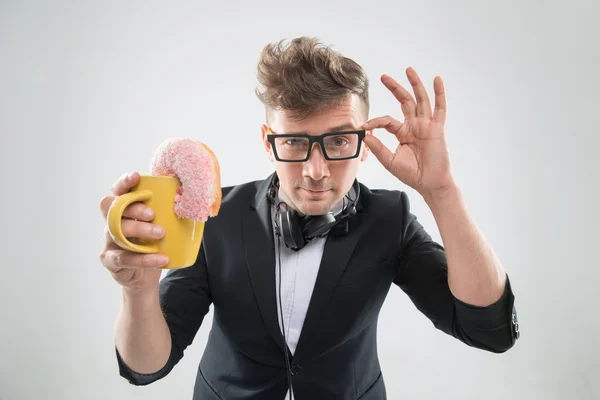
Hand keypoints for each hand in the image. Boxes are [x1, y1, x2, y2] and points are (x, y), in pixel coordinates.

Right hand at [99, 172, 168, 293]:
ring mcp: (109, 241)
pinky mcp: (111, 260)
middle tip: (153, 214)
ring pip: (117, 231)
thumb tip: (191, 194)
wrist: (145, 276)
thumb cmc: (154, 244)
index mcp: (124, 209)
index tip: (136, 177)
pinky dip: (144, 259)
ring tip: (161, 233)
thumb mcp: (162, 226)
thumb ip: (169, 211)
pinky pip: (124, 258)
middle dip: (133, 208)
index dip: (124, 183)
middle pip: (113, 208)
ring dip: (140, 230)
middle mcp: (112, 222)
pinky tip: (161, 258)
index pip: (118, 191)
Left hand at [362, 67, 455, 198]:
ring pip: (420, 100)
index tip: (364, 126)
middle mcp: (415, 125)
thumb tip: (365, 135)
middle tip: (383, 76)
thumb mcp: (390, 161)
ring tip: (408, 69)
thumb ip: (378, 149)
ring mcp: (426, 125)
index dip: (376, 121)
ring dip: (415, 84)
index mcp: (403, 132)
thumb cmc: (412, 174)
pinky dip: (439, 94)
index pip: (387, 120)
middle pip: (404, 101)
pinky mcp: (437, 129)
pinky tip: (437, 80)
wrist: (429, 184)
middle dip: (395, 88)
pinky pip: (439, 108)